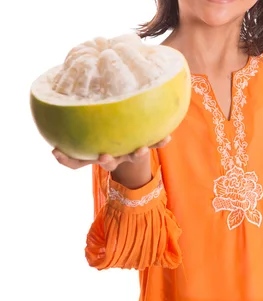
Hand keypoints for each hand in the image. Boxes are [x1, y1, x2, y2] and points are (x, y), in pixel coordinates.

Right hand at [52, 136, 171, 171]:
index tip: (57, 152)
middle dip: (108, 161)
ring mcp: (131, 152)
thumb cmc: (105, 143)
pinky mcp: (146, 145)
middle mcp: (116, 157)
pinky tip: (168, 137)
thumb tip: (55, 144)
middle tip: (104, 156)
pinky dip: (161, 142)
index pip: (79, 161)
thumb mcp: (88, 145)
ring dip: (138, 154)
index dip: (68, 160)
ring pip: (134, 155)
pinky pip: (155, 144)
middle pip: (111, 163)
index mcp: (100, 156)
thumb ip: (72, 148)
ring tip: (141, 149)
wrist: (131, 147)